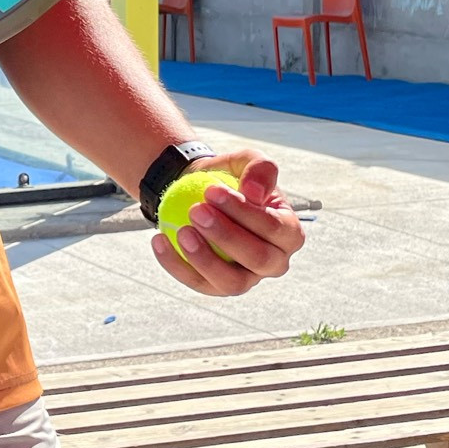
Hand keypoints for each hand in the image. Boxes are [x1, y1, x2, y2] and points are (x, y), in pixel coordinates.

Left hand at [151, 149, 305, 297]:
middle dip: (227, 236)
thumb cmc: (229, 179)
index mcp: (289, 232)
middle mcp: (273, 262)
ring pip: (231, 282)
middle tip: (196, 211)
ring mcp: (246, 278)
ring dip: (205, 259)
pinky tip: (159, 240)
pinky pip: (197, 283)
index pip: (275, 228)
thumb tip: (254, 194)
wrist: (198, 194)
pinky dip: (176, 265)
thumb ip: (260, 167)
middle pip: (258, 258)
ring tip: (181, 231)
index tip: (211, 191)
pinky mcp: (215, 286)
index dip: (244, 211)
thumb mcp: (246, 161)